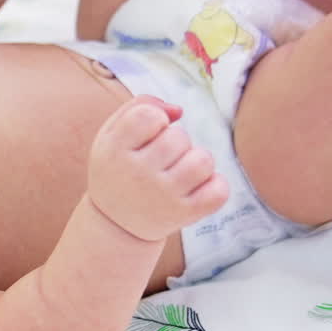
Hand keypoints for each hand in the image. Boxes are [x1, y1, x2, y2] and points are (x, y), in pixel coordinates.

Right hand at [88, 95, 227, 241]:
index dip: (155, 119)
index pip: (148, 115)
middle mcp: (137, 174)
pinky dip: (215, 185)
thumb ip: (139, 106)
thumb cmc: (118, 168)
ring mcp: (162, 197)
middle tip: (162, 158)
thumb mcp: (112, 134)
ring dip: (197, 161)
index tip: (148, 134)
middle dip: (176, 141)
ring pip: (203, 160)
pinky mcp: (184, 215)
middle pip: (179, 136)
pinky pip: (219, 190)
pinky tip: (197, 187)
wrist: (114, 224)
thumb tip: (178, 111)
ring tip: (181, 171)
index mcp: (114, 150)